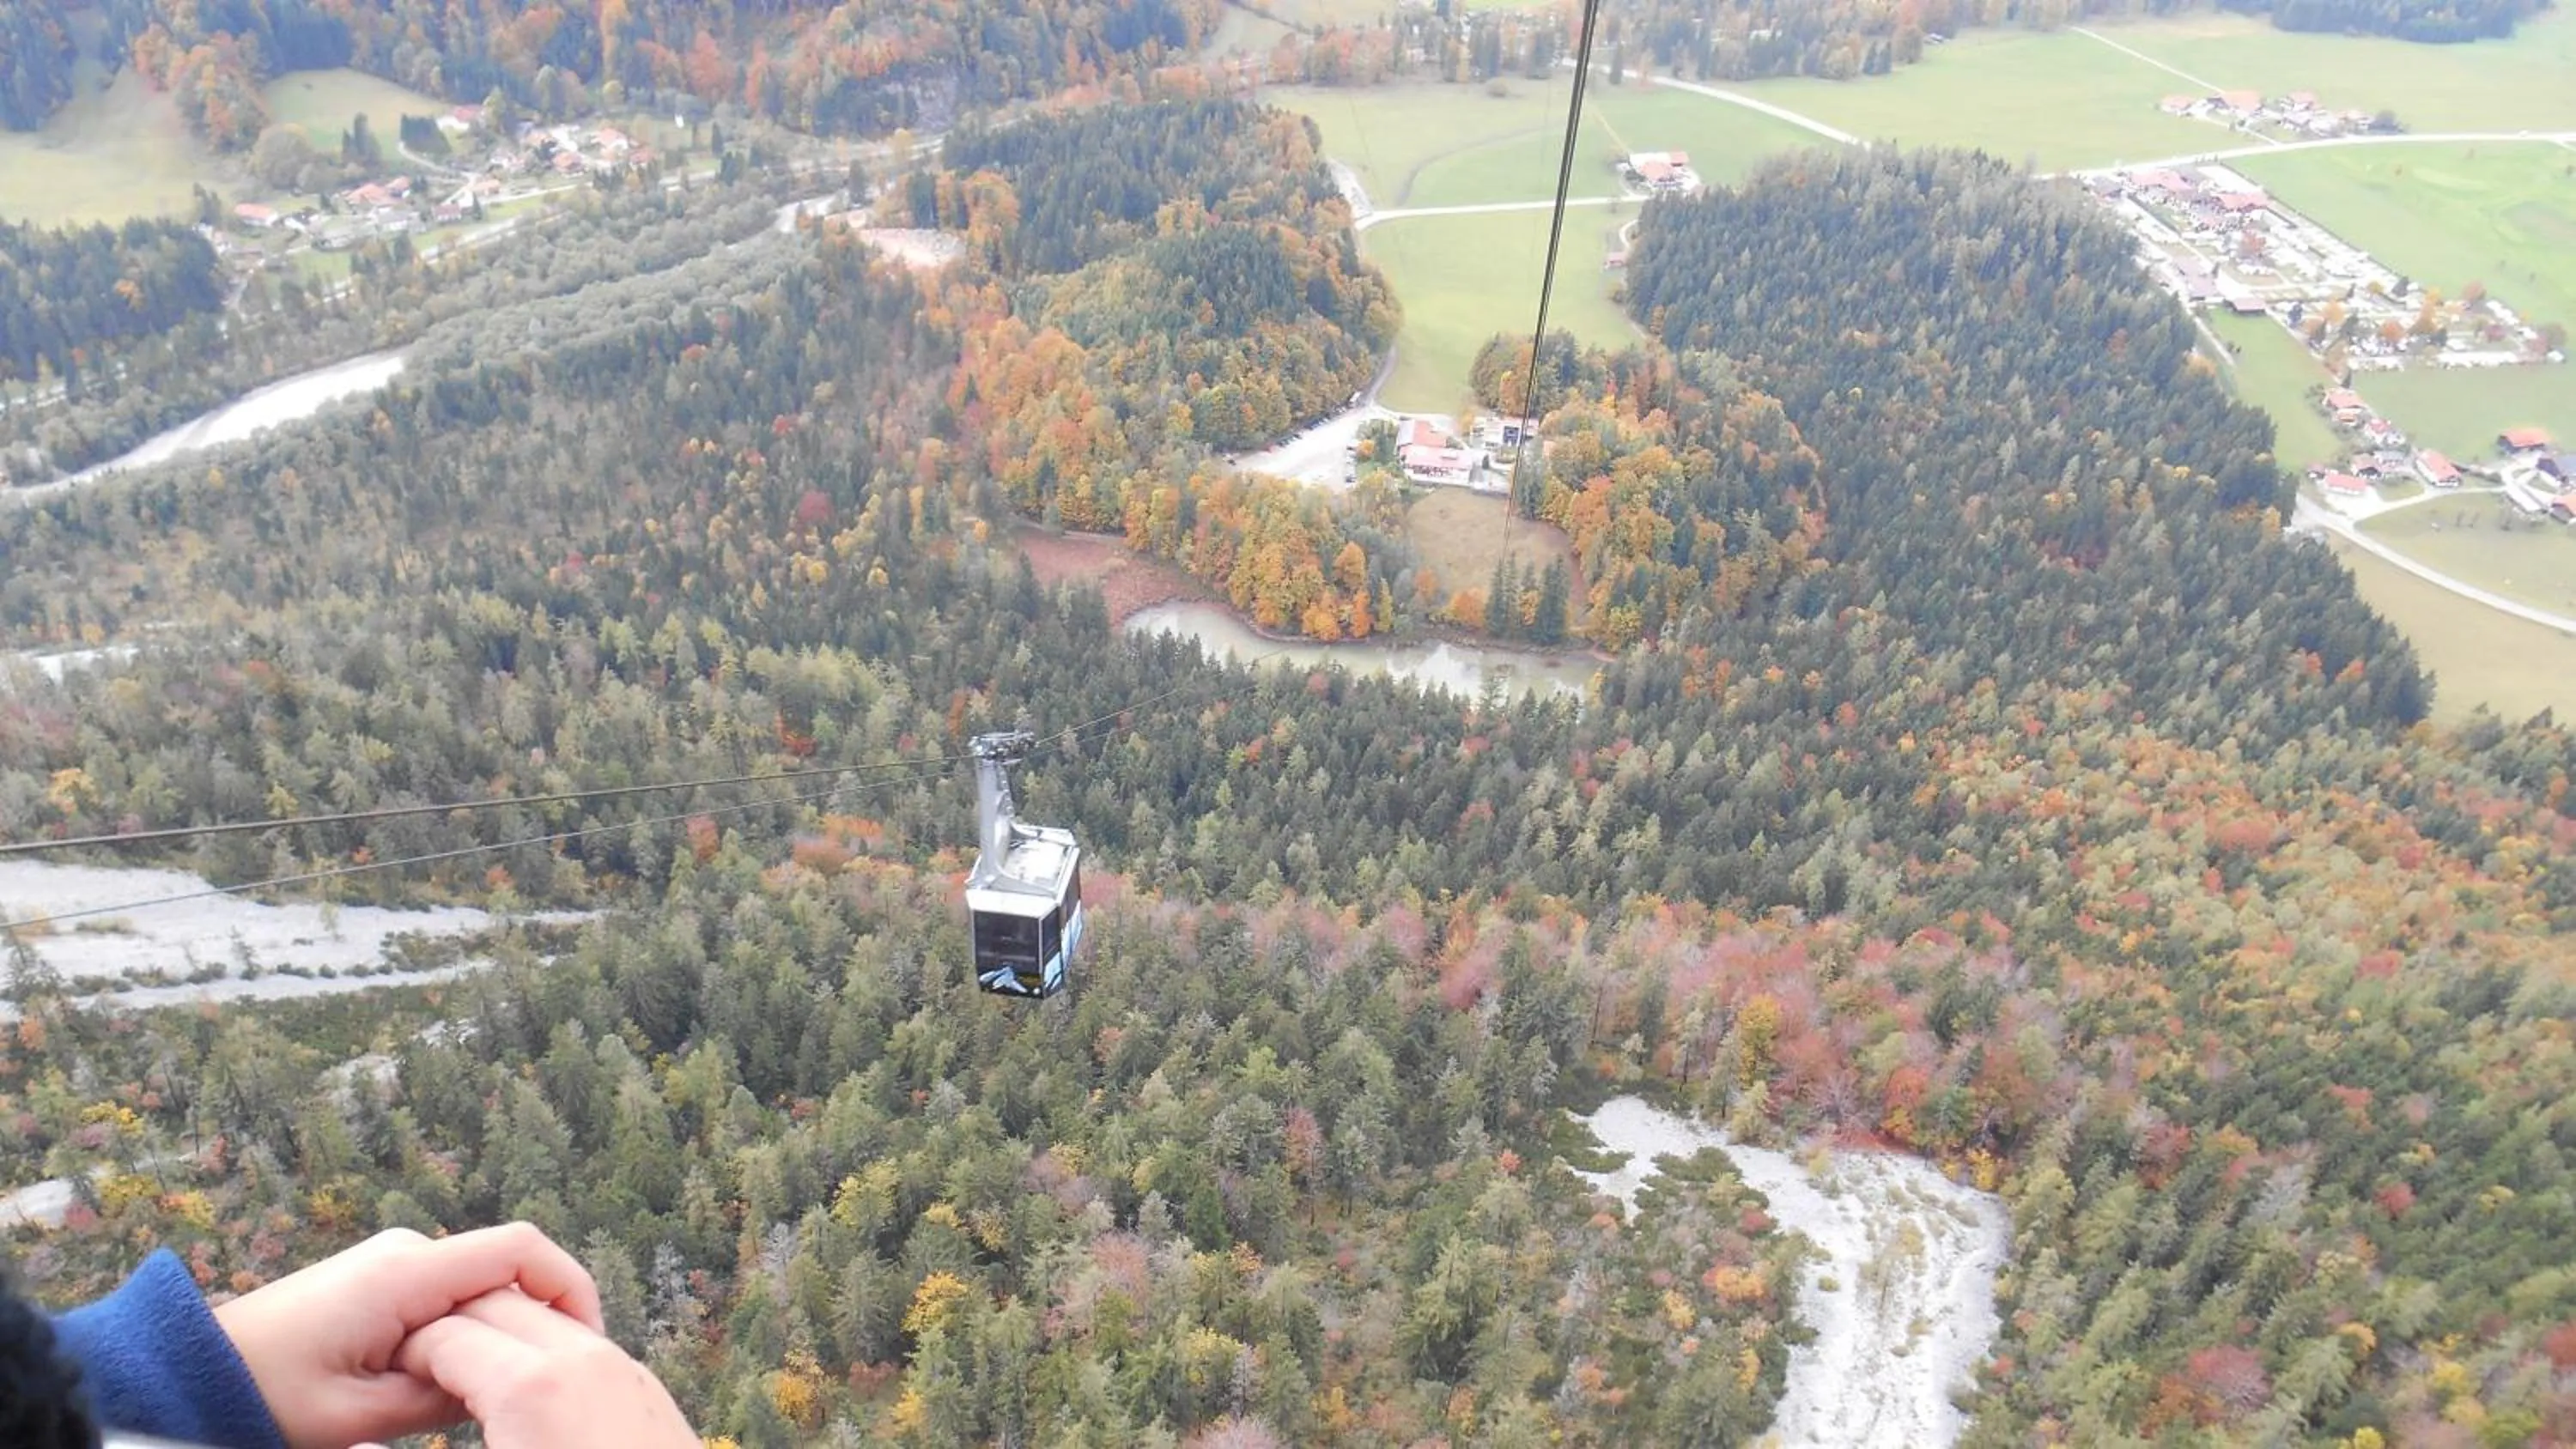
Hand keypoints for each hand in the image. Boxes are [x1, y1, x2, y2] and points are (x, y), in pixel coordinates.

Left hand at [212, 1223, 602, 1448]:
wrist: (190, 1375)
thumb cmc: (266, 1395)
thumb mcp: (363, 1415)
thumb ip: (445, 1394)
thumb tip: (507, 1383)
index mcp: (405, 1273)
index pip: (521, 1250)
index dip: (571, 1287)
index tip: (587, 1343)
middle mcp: (405, 1251)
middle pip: (509, 1269)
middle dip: (536, 1321)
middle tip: (540, 1383)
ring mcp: (392, 1261)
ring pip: (481, 1287)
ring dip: (499, 1331)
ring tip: (492, 1390)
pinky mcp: (380, 1280)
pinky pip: (450, 1295)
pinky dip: (469, 1331)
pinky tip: (456, 1379)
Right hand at [396, 1286, 696, 1448]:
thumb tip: (352, 1444)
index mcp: (528, 1387)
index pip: (446, 1333)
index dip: (407, 1353)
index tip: (384, 1379)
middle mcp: (581, 1360)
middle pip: (497, 1305)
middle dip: (451, 1327)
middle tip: (415, 1370)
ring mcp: (621, 1368)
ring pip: (544, 1319)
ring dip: (500, 1336)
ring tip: (463, 1385)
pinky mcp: (646, 1388)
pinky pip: (582, 1346)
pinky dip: (544, 1353)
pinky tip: (523, 1400)